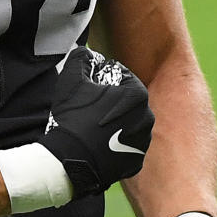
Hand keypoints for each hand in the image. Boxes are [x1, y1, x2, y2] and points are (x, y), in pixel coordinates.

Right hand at [38, 47, 153, 196]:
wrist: (68, 160)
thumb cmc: (72, 116)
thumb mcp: (71, 77)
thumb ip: (81, 57)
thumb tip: (87, 53)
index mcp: (138, 95)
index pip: (123, 78)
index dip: (105, 81)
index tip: (91, 89)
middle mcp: (147, 118)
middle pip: (128, 103)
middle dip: (112, 103)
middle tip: (91, 109)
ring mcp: (143, 142)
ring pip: (129, 125)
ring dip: (116, 124)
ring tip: (93, 129)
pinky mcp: (135, 162)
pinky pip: (126, 149)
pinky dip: (116, 147)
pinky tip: (98, 146)